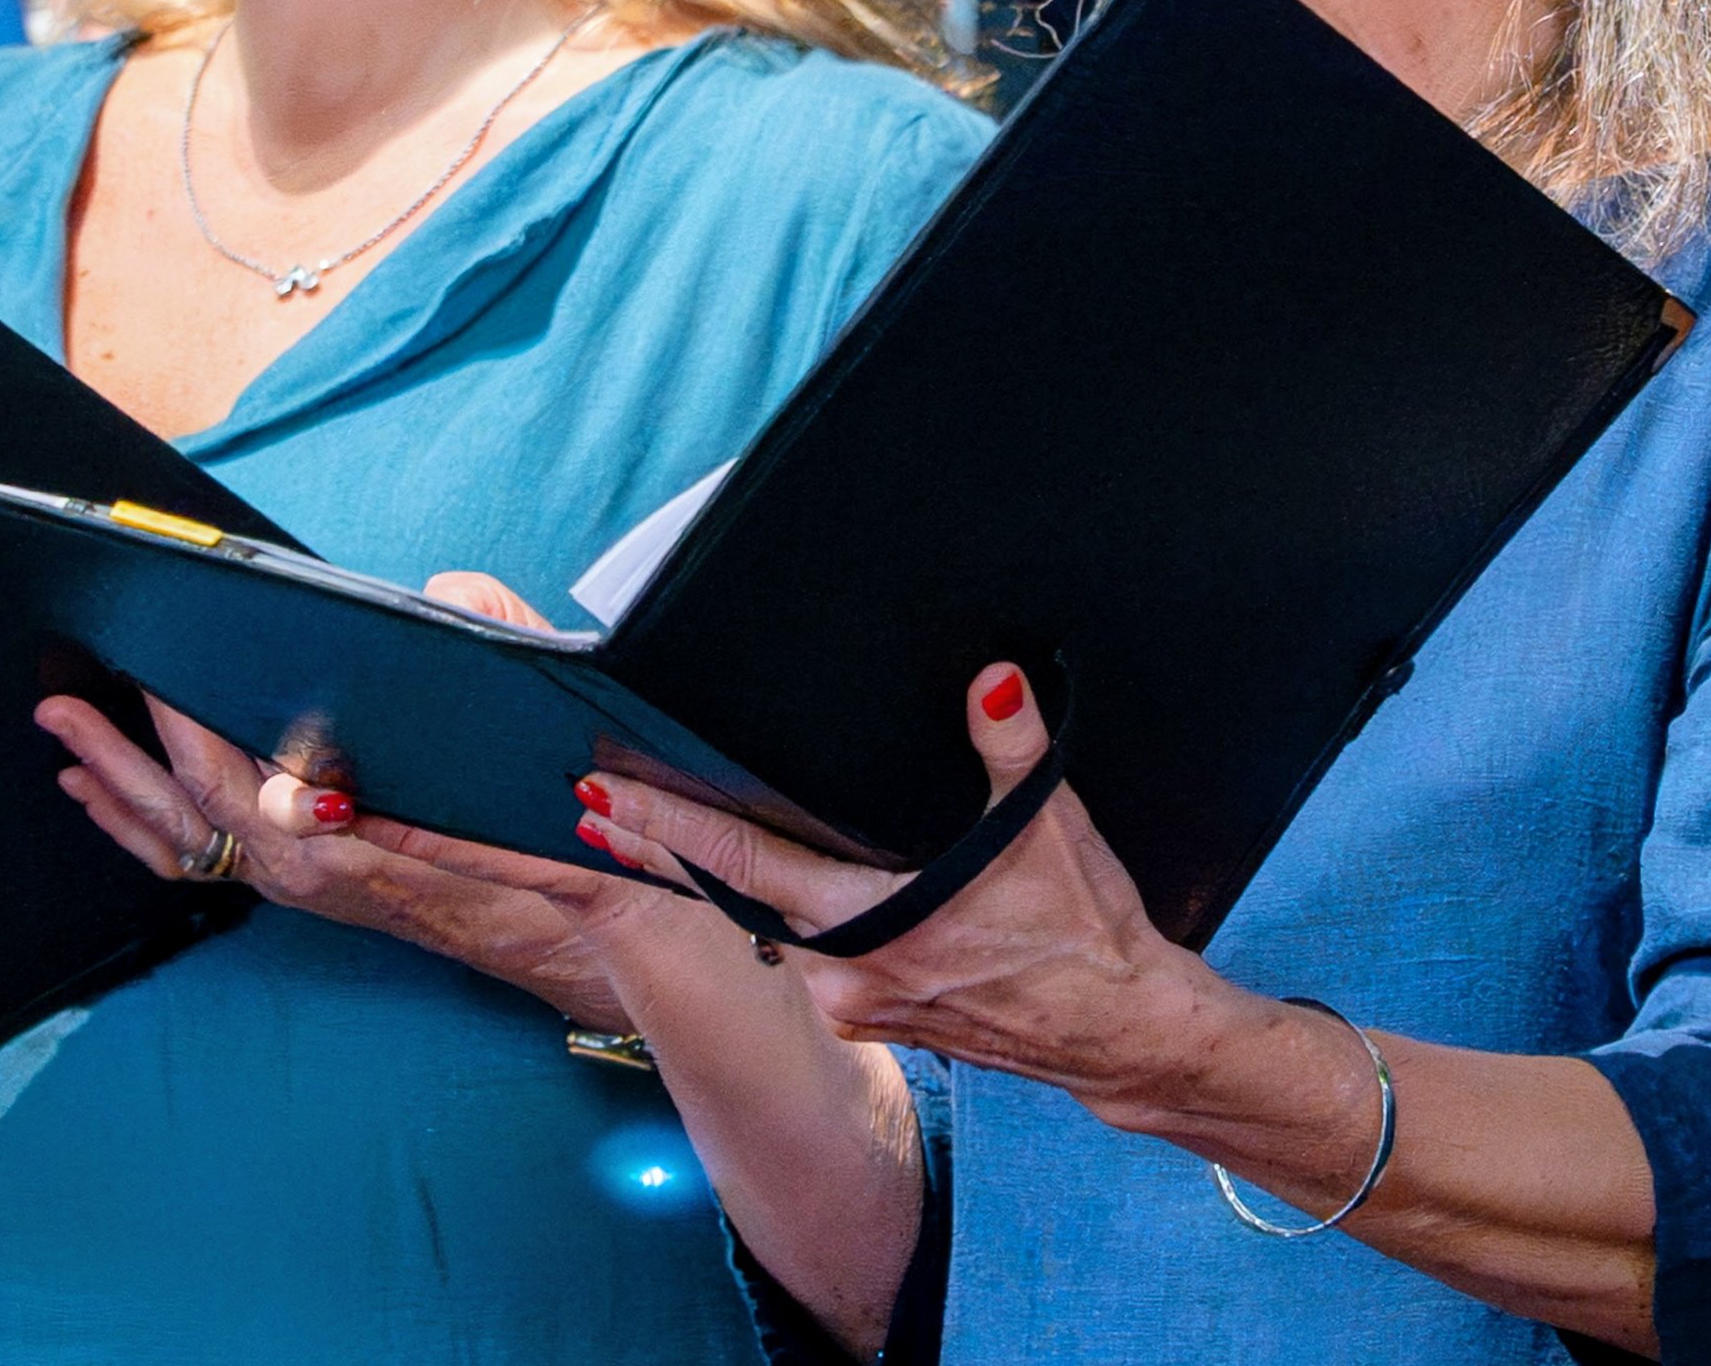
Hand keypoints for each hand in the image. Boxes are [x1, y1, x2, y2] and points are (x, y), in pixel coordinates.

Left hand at [38, 567, 690, 1026]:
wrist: (589, 924)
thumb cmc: (555, 819)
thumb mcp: (532, 716)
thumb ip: (483, 640)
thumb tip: (425, 600)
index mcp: (347, 835)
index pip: (237, 779)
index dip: (179, 722)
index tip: (140, 661)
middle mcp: (308, 871)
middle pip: (185, 814)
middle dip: (115, 753)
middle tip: (59, 696)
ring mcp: (301, 885)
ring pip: (180, 846)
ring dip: (115, 791)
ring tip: (63, 738)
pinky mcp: (307, 883)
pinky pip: (199, 861)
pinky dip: (144, 826)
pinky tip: (113, 797)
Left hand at [581, 661, 1218, 1107]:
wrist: (1119, 1032)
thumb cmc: (1085, 936)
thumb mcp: (1048, 828)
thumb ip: (1010, 745)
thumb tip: (992, 679)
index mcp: (874, 927)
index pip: (743, 863)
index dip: (667, 828)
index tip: (601, 798)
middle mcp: (848, 976)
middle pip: (736, 897)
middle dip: (663, 847)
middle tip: (591, 801)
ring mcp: (860, 1005)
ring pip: (771, 929)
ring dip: (718, 882)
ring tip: (654, 834)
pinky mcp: (882, 1017)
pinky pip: (809, 954)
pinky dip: (775, 915)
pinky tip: (761, 890)